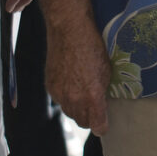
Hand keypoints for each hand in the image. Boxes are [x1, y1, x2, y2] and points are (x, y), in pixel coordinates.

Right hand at [46, 17, 112, 132]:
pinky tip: (71, 84)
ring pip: (70, 113)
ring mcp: (60, 94)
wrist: (69, 29)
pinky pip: (59, 101)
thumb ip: (102, 92)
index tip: (103, 124)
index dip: (102, 126)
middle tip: (94, 107)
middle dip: (89, 117)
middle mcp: (74, 99)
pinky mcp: (50, 87)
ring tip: (82, 94)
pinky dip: (65, 97)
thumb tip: (101, 104)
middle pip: (82, 122)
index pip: (97, 126)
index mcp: (92, 96)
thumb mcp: (106, 71)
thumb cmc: (92, 46)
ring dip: (77, 108)